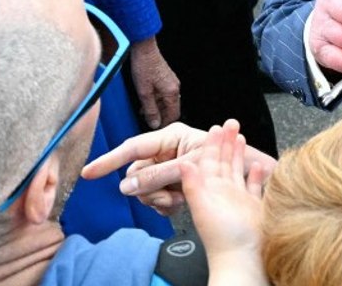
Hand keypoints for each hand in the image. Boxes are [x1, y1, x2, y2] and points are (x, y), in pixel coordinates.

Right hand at [82, 119, 277, 214]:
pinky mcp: (174, 183)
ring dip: (159, 199)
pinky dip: (166, 205)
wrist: (252, 173)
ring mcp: (170, 168)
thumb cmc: (228, 158)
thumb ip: (158, 175)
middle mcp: (167, 150)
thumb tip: (125, 186)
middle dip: (149, 189)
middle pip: (138, 173)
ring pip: (146, 188)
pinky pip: (157, 197)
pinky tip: (181, 204)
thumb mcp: (190, 167)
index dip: (109, 161)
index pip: (132, 148)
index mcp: (170, 137)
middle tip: (168, 197)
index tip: (88, 172)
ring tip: (179, 200)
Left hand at [128, 38, 179, 128]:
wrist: (144, 48)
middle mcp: (175, 88)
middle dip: (160, 116)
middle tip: (147, 120)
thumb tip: (154, 124)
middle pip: (171, 109)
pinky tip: (146, 100)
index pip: (173, 115)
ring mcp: (171, 82)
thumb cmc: (144, 66)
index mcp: (172, 92)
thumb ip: (150, 110)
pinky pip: (164, 94)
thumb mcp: (144, 92)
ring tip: (144, 111)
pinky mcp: (166, 78)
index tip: (154, 128)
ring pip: (167, 102)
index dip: (164, 124)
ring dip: (157, 108)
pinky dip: (157, 100)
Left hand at [181, 122, 269, 283]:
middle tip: (231, 122)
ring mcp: (239, 198)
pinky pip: (254, 186)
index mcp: (210, 189)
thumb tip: (183, 163)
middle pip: (224, 160)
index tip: (215, 127)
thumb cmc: (222, 238)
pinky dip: (255, 175)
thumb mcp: (202, 208)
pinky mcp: (253, 206)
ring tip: (241, 137)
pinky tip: (257, 166)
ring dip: (239, 153)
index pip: (209, 159)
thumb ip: (193, 185)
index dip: (212, 143)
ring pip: (238, 170)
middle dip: (226, 141)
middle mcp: (223, 191)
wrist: (242, 258)